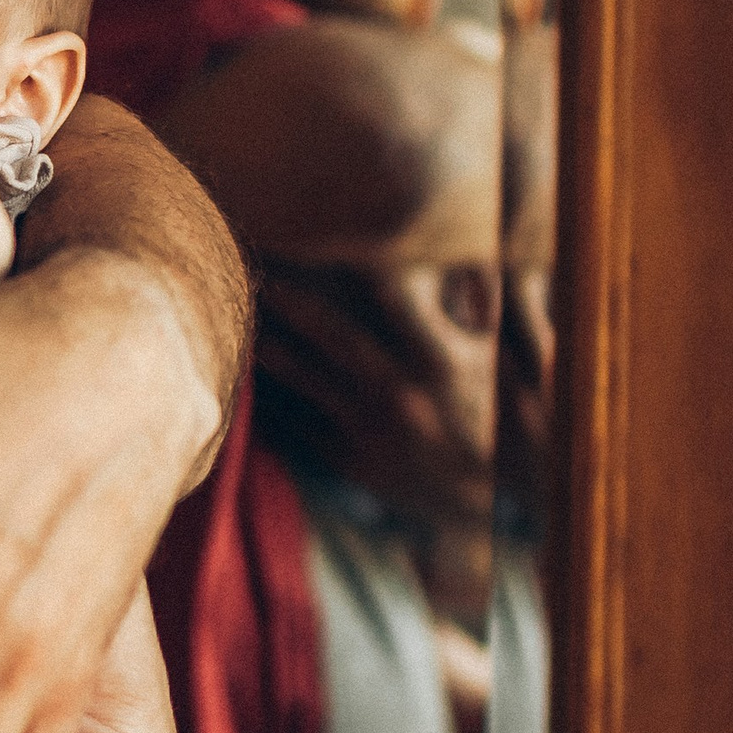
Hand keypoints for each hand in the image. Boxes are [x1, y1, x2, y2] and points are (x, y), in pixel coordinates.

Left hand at [252, 261, 495, 527]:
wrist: (489, 492)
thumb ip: (478, 302)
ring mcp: (372, 431)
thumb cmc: (492, 409)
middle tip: (257, 274)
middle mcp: (401, 394)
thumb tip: (468, 253)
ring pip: (307, 380)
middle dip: (293, 302)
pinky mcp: (353, 462)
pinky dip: (274, 399)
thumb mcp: (491, 355)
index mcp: (438, 361)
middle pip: (335, 337)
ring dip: (270, 349)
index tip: (316, 240)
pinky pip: (301, 424)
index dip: (351, 267)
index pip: (390, 301)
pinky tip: (250, 378)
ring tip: (240, 320)